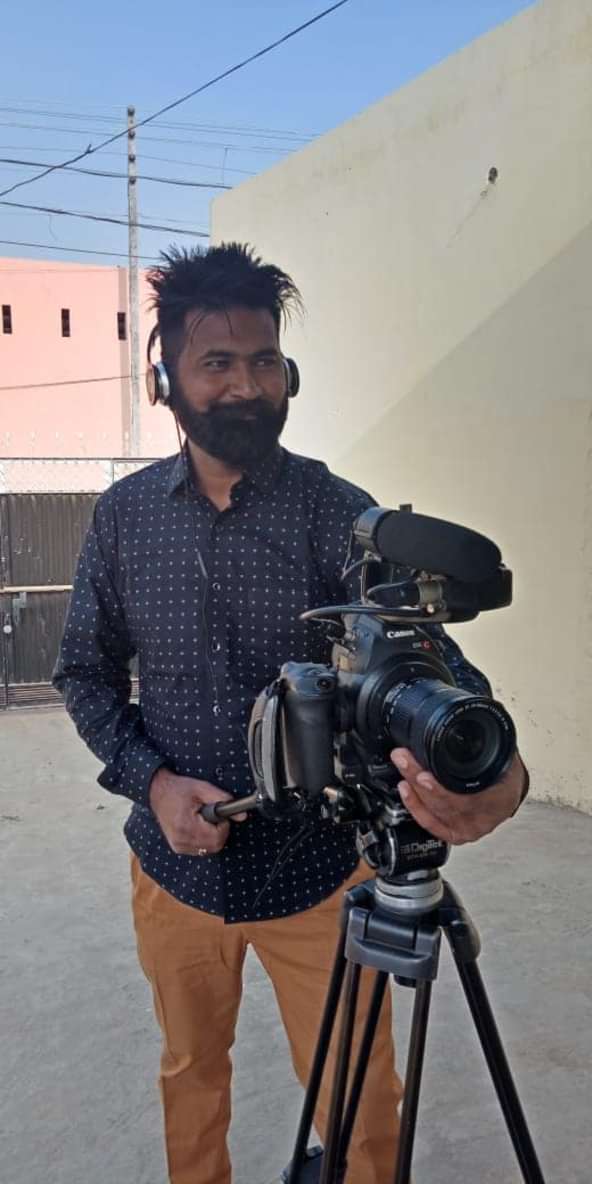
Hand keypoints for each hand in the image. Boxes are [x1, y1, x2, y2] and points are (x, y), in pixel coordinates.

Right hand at [149, 768, 245, 856]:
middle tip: (213, 818)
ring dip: (212, 837)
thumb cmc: (178, 789)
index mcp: (186, 825)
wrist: (157, 792)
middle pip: (214, 846)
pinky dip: (203, 840)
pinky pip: (199, 850)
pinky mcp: (177, 847)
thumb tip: (241, 815)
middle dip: (219, 832)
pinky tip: (197, 827)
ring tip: (202, 820)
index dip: (224, 827)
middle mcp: (181, 839)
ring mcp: (178, 845)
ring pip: (208, 850)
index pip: (217, 838)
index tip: (220, 816)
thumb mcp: (202, 788)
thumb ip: (223, 800)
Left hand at [390, 748, 526, 844]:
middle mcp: (483, 818)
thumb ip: (489, 741)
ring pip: (435, 812)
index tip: (423, 775)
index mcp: (499, 798)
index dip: (442, 790)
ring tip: (402, 768)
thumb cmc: (506, 775)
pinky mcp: (455, 832)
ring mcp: (468, 828)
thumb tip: (482, 709)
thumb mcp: (505, 756)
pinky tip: (405, 791)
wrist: (509, 794)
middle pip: (444, 803)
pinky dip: (415, 807)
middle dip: (418, 779)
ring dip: (413, 789)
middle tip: (403, 759)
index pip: (467, 799)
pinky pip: (431, 824)